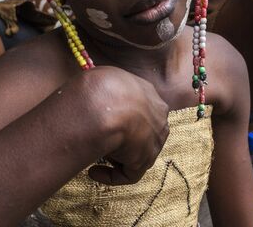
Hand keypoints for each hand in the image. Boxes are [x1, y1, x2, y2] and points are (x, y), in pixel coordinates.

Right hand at [84, 68, 169, 185]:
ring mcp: (154, 140)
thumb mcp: (105, 76)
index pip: (140, 107)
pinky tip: (93, 172)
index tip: (105, 120)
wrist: (102, 104)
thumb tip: (101, 93)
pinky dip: (111, 176)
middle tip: (102, 138)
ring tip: (94, 155)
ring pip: (137, 152)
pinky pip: (128, 174)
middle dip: (125, 137)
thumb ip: (110, 85)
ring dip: (118, 156)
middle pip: (143, 130)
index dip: (122, 116)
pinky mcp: (144, 161)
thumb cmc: (98, 86)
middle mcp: (158, 115)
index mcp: (149, 92)